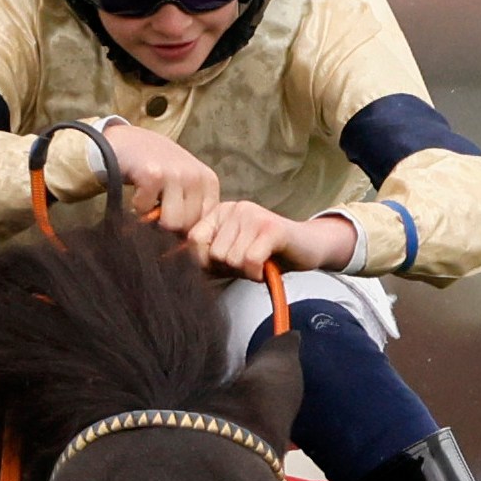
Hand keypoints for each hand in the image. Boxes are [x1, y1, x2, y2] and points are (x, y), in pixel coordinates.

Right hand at [97, 123, 218, 227]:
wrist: (128, 141)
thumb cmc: (158, 167)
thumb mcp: (185, 183)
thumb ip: (194, 208)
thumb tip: (192, 247)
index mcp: (208, 181)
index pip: (207, 223)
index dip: (188, 231)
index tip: (174, 224)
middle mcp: (196, 176)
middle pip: (188, 226)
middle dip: (169, 224)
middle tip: (158, 208)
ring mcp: (175, 174)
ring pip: (171, 223)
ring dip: (154, 217)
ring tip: (150, 200)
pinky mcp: (153, 175)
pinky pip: (146, 210)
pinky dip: (138, 205)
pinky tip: (139, 190)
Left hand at [182, 200, 354, 280]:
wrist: (308, 248)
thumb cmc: (266, 255)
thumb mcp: (230, 256)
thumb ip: (206, 259)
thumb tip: (173, 266)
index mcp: (219, 212)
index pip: (193, 240)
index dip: (205, 262)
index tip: (225, 264)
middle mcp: (234, 208)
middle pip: (214, 254)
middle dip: (231, 268)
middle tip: (249, 263)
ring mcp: (253, 215)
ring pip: (231, 259)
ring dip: (246, 271)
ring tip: (259, 262)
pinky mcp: (271, 228)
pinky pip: (250, 261)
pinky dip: (257, 272)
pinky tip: (266, 266)